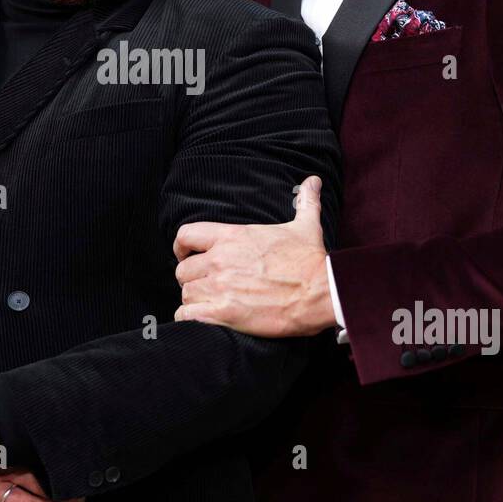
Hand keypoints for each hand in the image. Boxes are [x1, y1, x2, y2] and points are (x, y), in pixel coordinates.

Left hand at [172, 175, 334, 337]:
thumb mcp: (305, 226)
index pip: (186, 235)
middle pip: (183, 270)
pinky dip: (191, 320)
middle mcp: (221, 259)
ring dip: (195, 300)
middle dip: (191, 279)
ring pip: (186, 294)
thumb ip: (304, 202)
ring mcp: (220, 287)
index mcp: (232, 236)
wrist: (321, 292)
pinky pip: (188, 316)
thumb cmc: (311, 260)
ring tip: (209, 304)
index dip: (181, 247)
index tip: (185, 254)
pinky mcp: (225, 313)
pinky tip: (204, 320)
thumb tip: (313, 181)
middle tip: (204, 286)